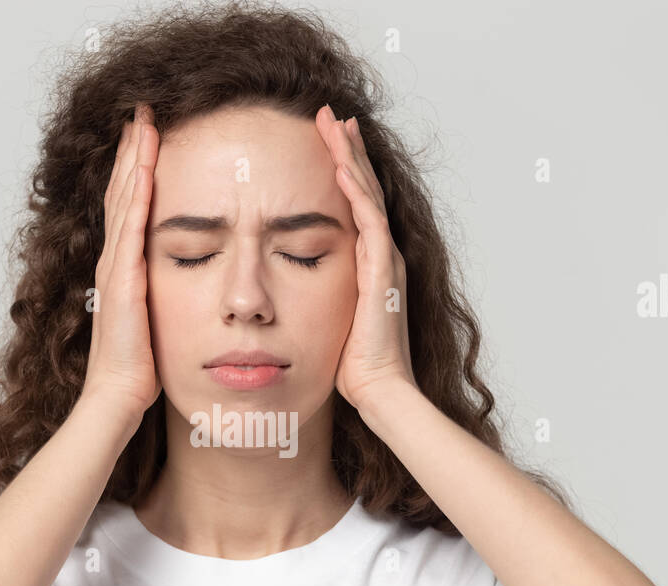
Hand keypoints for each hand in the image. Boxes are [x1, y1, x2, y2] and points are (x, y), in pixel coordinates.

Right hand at [79, 103, 161, 424]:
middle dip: (133, 150)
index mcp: (124, 269)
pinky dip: (135, 196)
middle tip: (143, 110)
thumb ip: (162, 298)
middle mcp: (115, 261)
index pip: (130, 207)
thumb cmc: (139, 371)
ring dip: (133, 160)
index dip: (138, 169)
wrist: (117, 399)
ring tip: (142, 122)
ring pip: (124, 201)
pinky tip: (145, 169)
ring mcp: (115, 269)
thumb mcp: (157, 322)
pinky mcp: (123, 281)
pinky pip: (130, 229)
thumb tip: (186, 285)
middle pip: (122, 192)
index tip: (149, 135)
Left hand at [315, 104, 417, 412]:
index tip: (324, 139)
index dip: (341, 169)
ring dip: (351, 157)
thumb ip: (315, 296)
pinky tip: (343, 167)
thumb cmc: (351, 365)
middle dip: (347, 149)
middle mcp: (380, 255)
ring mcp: (384, 260)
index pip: (354, 203)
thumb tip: (284, 290)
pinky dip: (357, 191)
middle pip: (363, 188)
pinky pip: (369, 221)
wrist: (377, 390)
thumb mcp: (325, 319)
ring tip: (336, 123)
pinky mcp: (381, 272)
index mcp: (367, 263)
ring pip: (367, 195)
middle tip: (330, 114)